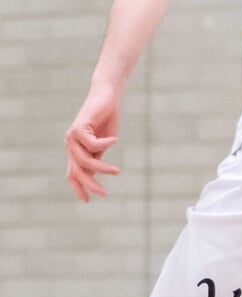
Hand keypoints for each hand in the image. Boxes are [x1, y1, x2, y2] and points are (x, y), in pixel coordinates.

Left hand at [65, 86, 122, 201]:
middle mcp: (71, 145)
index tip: (87, 201)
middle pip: (77, 171)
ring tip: (116, 170)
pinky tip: (115, 140)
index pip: (73, 174)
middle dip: (89, 184)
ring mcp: (72, 137)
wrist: (106, 95)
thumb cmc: (107, 118)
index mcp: (76, 150)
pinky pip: (92, 144)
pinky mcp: (79, 128)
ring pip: (84, 160)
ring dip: (101, 168)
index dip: (78, 188)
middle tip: (104, 193)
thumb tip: (94, 174)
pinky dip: (105, 144)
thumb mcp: (103, 142)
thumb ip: (97, 156)